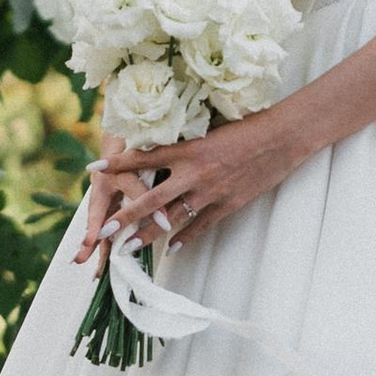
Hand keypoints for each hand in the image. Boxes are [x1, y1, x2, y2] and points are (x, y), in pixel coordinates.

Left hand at [76, 110, 304, 263]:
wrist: (282, 137)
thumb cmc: (247, 126)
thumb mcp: (210, 129)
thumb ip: (185, 143)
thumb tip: (159, 146)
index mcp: (188, 148)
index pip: (144, 157)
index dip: (117, 163)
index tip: (93, 169)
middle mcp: (195, 172)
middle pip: (151, 198)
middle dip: (124, 216)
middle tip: (103, 231)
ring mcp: (211, 192)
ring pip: (172, 219)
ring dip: (148, 235)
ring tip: (128, 248)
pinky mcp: (228, 204)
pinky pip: (201, 226)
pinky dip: (185, 238)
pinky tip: (171, 249)